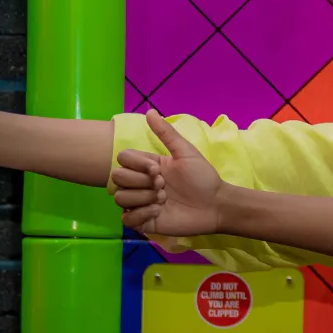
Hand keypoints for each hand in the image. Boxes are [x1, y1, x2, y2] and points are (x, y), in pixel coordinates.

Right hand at [112, 110, 226, 236]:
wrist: (216, 205)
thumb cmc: (203, 178)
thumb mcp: (186, 152)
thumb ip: (167, 133)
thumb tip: (149, 111)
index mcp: (147, 165)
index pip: (122, 158)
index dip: (136, 163)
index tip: (157, 169)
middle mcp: (141, 183)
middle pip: (117, 178)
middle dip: (140, 181)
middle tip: (163, 185)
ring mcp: (141, 203)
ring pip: (120, 198)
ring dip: (143, 198)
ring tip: (164, 200)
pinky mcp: (145, 221)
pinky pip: (126, 219)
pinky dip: (141, 214)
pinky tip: (159, 212)